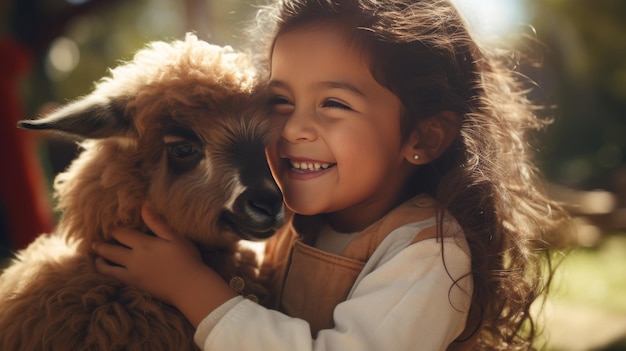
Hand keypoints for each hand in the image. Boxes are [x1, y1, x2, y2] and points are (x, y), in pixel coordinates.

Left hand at [94, 203, 236, 326]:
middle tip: (94, 243)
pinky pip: (115, 279)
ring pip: (108, 268)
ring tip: (97, 258)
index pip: (122, 234)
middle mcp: (134, 259)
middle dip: (101, 246)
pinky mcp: (136, 286)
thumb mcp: (175, 237)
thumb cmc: (186, 259)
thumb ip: (157, 222)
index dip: (114, 229)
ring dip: (100, 262)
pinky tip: (109, 272)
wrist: (189, 287)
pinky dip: (108, 274)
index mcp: (144, 245)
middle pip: (110, 251)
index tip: (107, 226)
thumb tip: (144, 205)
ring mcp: (133, 274)